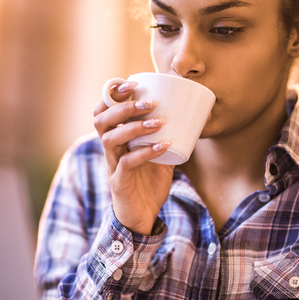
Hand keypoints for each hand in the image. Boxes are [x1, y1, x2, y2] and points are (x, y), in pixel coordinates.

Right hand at [93, 81, 174, 234]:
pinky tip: (163, 146)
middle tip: (149, 102)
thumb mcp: (161, 155)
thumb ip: (169, 137)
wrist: (141, 217)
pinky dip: (145, 152)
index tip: (132, 83)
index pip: (102, 110)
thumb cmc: (148, 183)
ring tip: (159, 122)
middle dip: (123, 106)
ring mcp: (112, 165)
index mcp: (115, 138)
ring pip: (110, 139)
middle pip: (101, 120)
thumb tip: (197, 117)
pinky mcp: (119, 182)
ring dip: (134, 127)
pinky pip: (127, 163)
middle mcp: (109, 149)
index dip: (112, 94)